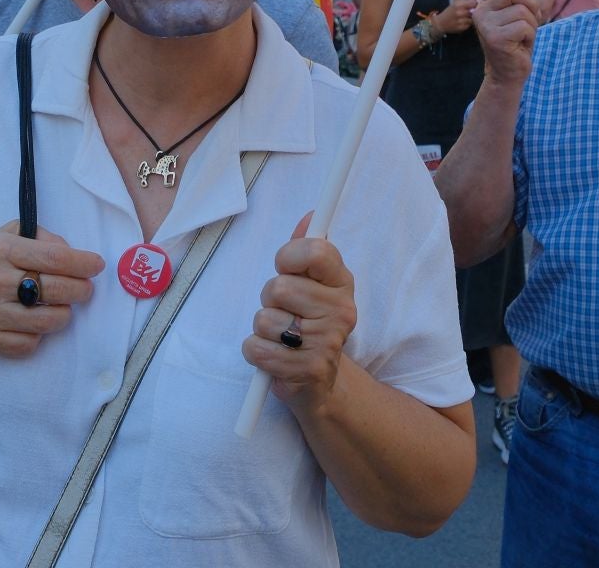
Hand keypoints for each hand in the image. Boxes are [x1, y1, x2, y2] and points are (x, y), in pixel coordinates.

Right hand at [0, 221, 103, 357]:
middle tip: (85, 289)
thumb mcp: (2, 235)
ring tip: (61, 306)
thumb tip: (69, 250)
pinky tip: (35, 323)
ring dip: (64, 314)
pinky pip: (31, 344)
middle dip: (81, 290)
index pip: (54, 257)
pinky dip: (40, 335)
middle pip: (58, 290)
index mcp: (2, 250)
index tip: (96, 265)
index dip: (82, 263)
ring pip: (50, 320)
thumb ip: (38, 236)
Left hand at [243, 213, 358, 417]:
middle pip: (279, 287)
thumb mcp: (312, 284)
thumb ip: (307, 249)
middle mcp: (342, 310)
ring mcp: (327, 342)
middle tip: (284, 313)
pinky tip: (275, 357)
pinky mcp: (309, 370)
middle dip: (269, 301)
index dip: (288, 256)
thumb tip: (310, 216)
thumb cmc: (308, 323)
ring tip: (281, 338)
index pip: (316, 250)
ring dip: (262, 330)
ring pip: (264, 319)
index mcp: (341, 283)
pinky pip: (257, 349)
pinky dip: (256, 353)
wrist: (321, 383)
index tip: (285, 269)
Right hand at [429, 0, 478, 36]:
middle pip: (474, 11)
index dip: (476, 3)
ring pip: (473, 18)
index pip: (473, 2)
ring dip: (471, 18)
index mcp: (457, 4)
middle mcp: (459, 12)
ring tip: (466, 18)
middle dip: (474, 11)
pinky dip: (468, 23)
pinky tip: (464, 22)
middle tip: (471, 12)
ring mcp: (460, 21)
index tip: (475, 5)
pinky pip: (470, 24)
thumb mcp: (456, 3)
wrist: (440, 23)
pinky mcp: (462, 28)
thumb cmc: (449, 12)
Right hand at [473, 0, 540, 87]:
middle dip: (531, 4)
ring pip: (523, 11)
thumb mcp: (519, 19)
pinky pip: (524, 27)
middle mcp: (482, 12)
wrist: (506, 74)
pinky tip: (521, 46)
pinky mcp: (495, 37)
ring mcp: (486, 24)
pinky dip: (529, 37)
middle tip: (533, 19)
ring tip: (523, 38)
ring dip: (532, 26)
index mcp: (487, 4)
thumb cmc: (514, 46)